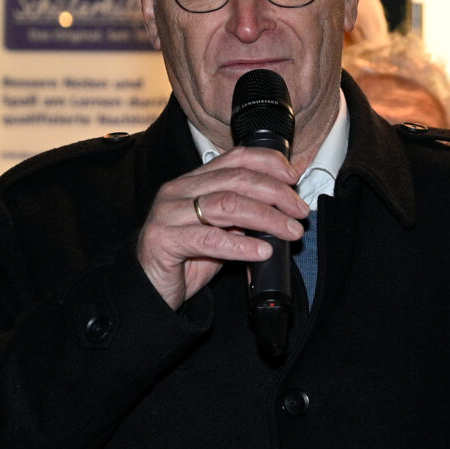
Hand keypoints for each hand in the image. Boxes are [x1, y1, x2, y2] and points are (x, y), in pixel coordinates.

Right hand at [137, 146, 308, 309]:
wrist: (150, 290)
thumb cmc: (184, 260)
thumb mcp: (219, 232)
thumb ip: (241, 218)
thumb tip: (280, 211)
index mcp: (193, 182)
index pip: (235, 158)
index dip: (268, 162)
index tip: (293, 177)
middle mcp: (178, 191)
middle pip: (236, 180)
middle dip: (276, 193)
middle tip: (299, 212)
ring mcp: (168, 214)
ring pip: (227, 205)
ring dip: (266, 217)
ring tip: (289, 231)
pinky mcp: (164, 240)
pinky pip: (209, 238)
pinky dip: (241, 244)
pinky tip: (262, 251)